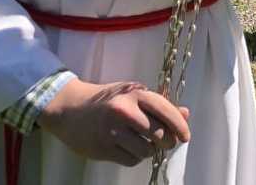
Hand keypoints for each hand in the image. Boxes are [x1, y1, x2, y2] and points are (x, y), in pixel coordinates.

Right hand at [41, 78, 190, 166]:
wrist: (70, 109)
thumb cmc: (108, 100)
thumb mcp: (133, 95)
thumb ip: (159, 105)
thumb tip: (186, 114)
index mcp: (135, 94)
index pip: (166, 111)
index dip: (180, 126)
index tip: (185, 136)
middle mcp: (124, 111)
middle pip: (159, 134)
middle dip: (167, 142)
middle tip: (166, 142)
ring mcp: (112, 131)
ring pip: (146, 151)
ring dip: (150, 151)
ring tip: (144, 144)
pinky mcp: (103, 148)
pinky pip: (131, 160)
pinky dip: (135, 157)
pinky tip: (130, 148)